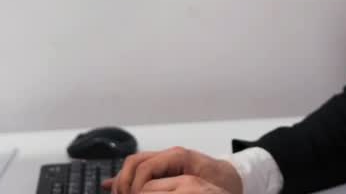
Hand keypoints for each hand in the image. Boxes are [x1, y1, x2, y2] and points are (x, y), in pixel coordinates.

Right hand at [104, 147, 242, 193]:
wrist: (234, 179)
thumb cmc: (223, 183)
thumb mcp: (201, 187)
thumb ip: (176, 187)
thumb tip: (149, 189)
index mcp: (178, 156)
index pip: (145, 166)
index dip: (135, 185)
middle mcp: (169, 156)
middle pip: (134, 162)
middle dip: (124, 182)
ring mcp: (165, 162)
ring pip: (134, 165)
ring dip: (123, 180)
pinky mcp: (163, 170)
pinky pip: (140, 171)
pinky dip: (125, 179)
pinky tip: (111, 187)